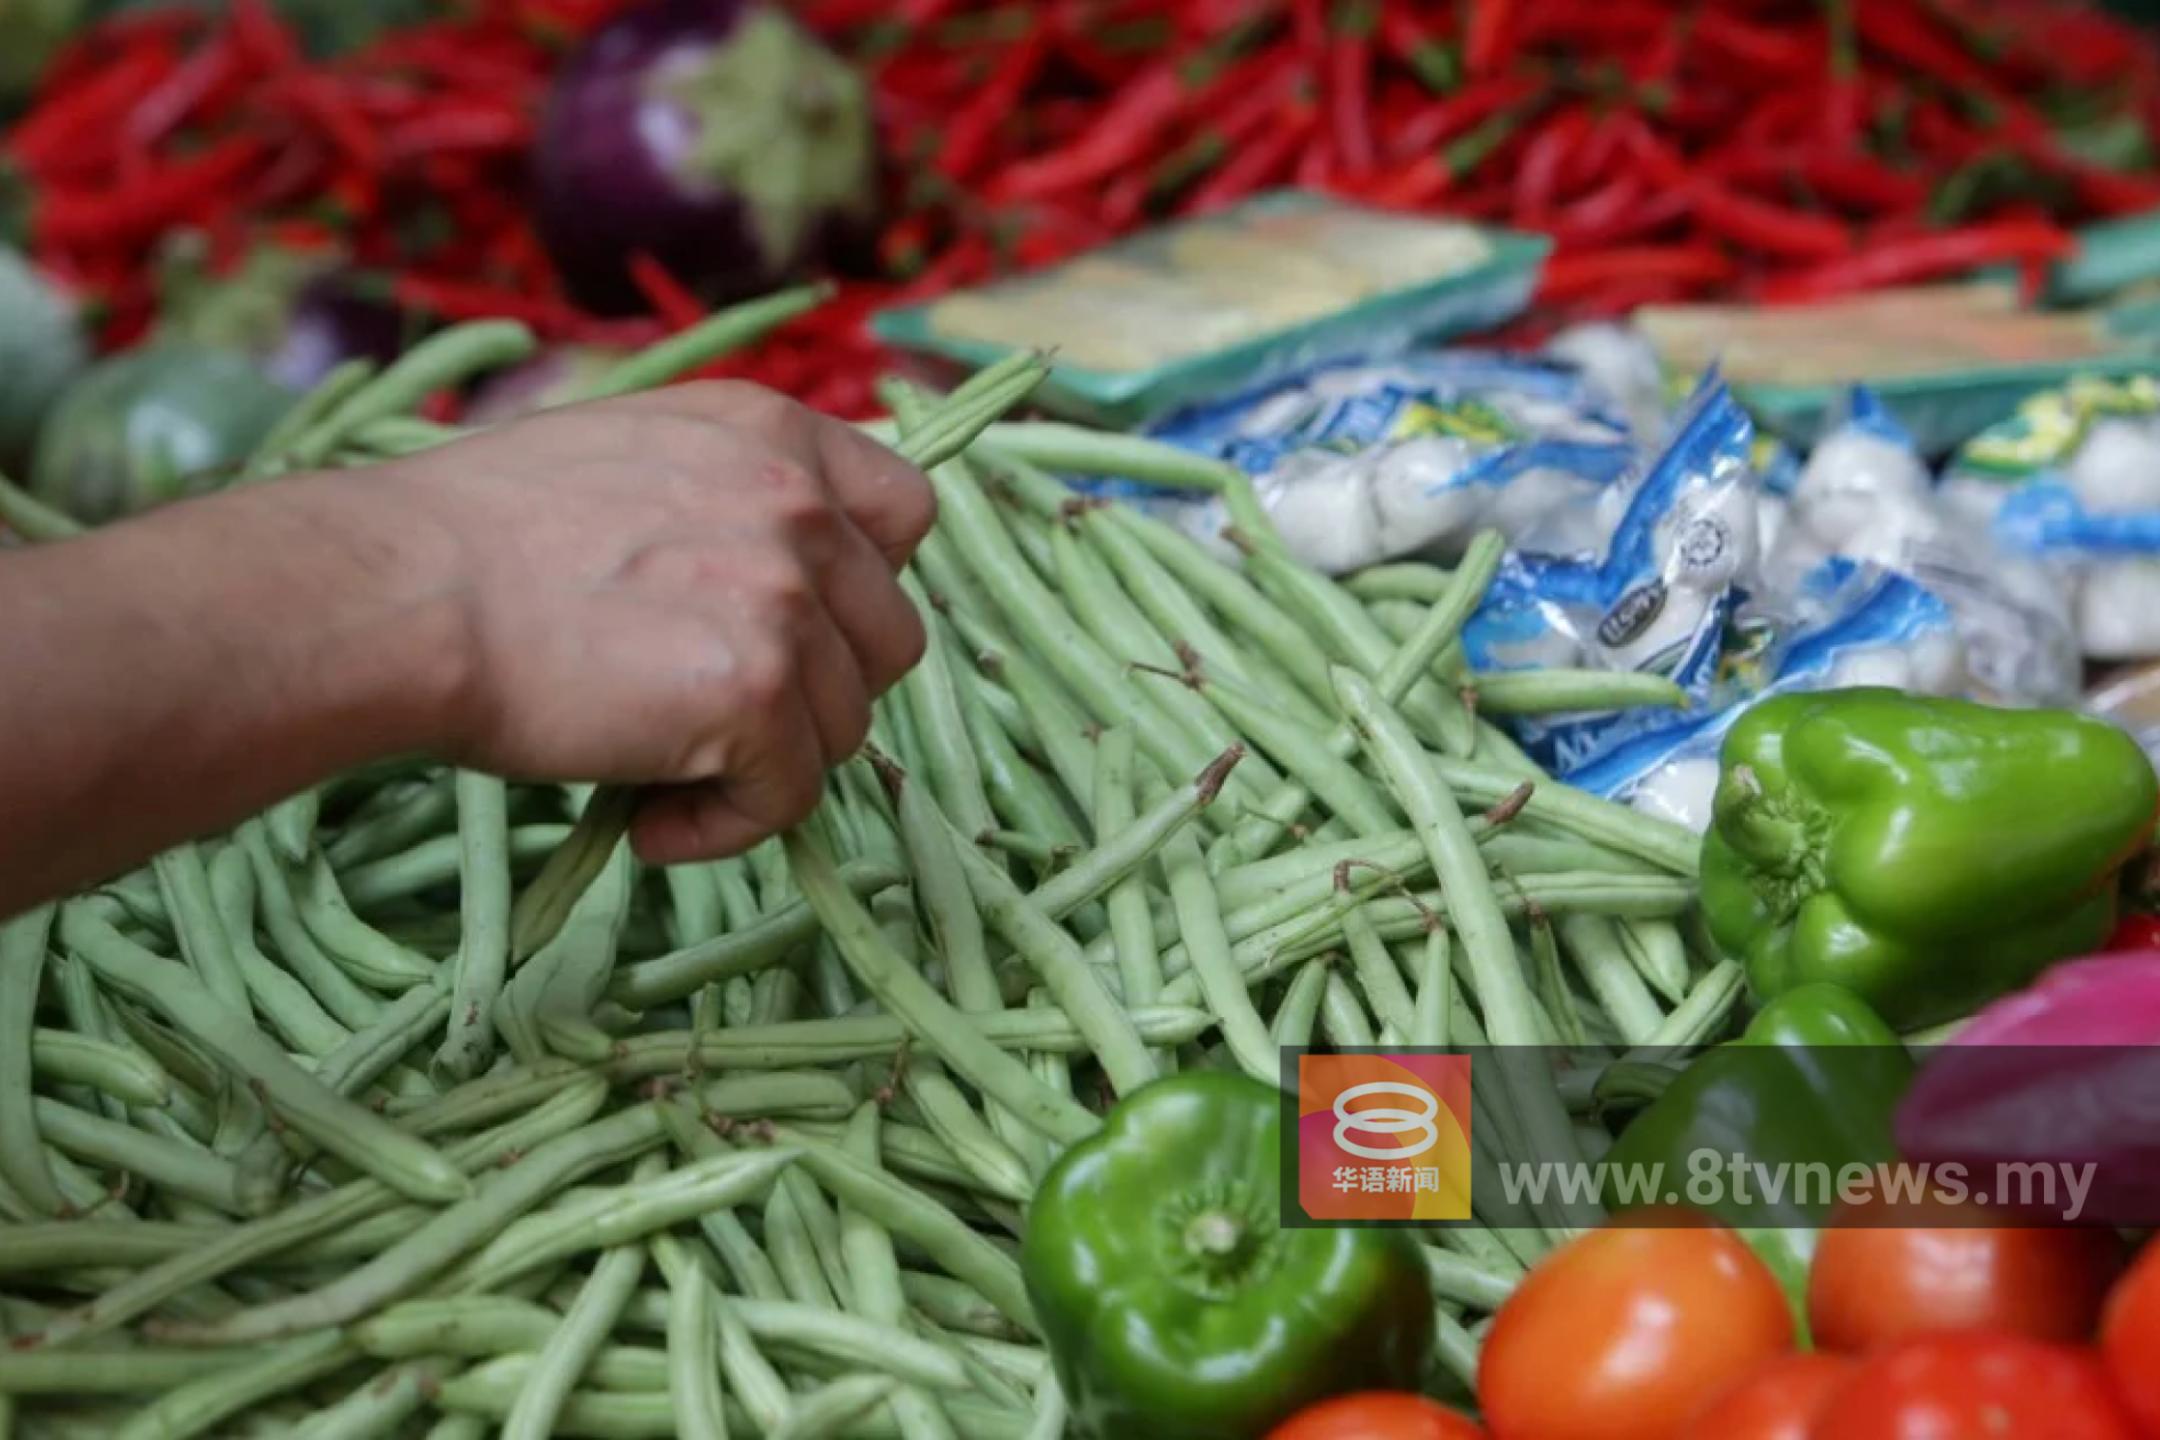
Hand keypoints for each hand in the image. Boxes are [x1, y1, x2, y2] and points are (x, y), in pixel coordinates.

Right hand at [389, 381, 932, 861]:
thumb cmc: (476, 537)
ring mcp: (785, 601)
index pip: (906, 513)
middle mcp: (798, 507)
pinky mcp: (756, 695)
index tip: (800, 631)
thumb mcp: (631, 456)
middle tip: (724, 718)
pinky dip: (728, 827)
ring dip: (768, 764)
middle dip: (819, 690)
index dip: (865, 586)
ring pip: (845, 727)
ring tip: (664, 772)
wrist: (403, 593)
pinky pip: (790, 797)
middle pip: (888, 638)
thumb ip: (725, 496)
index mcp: (771, 435)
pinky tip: (652, 824)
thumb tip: (775, 578)